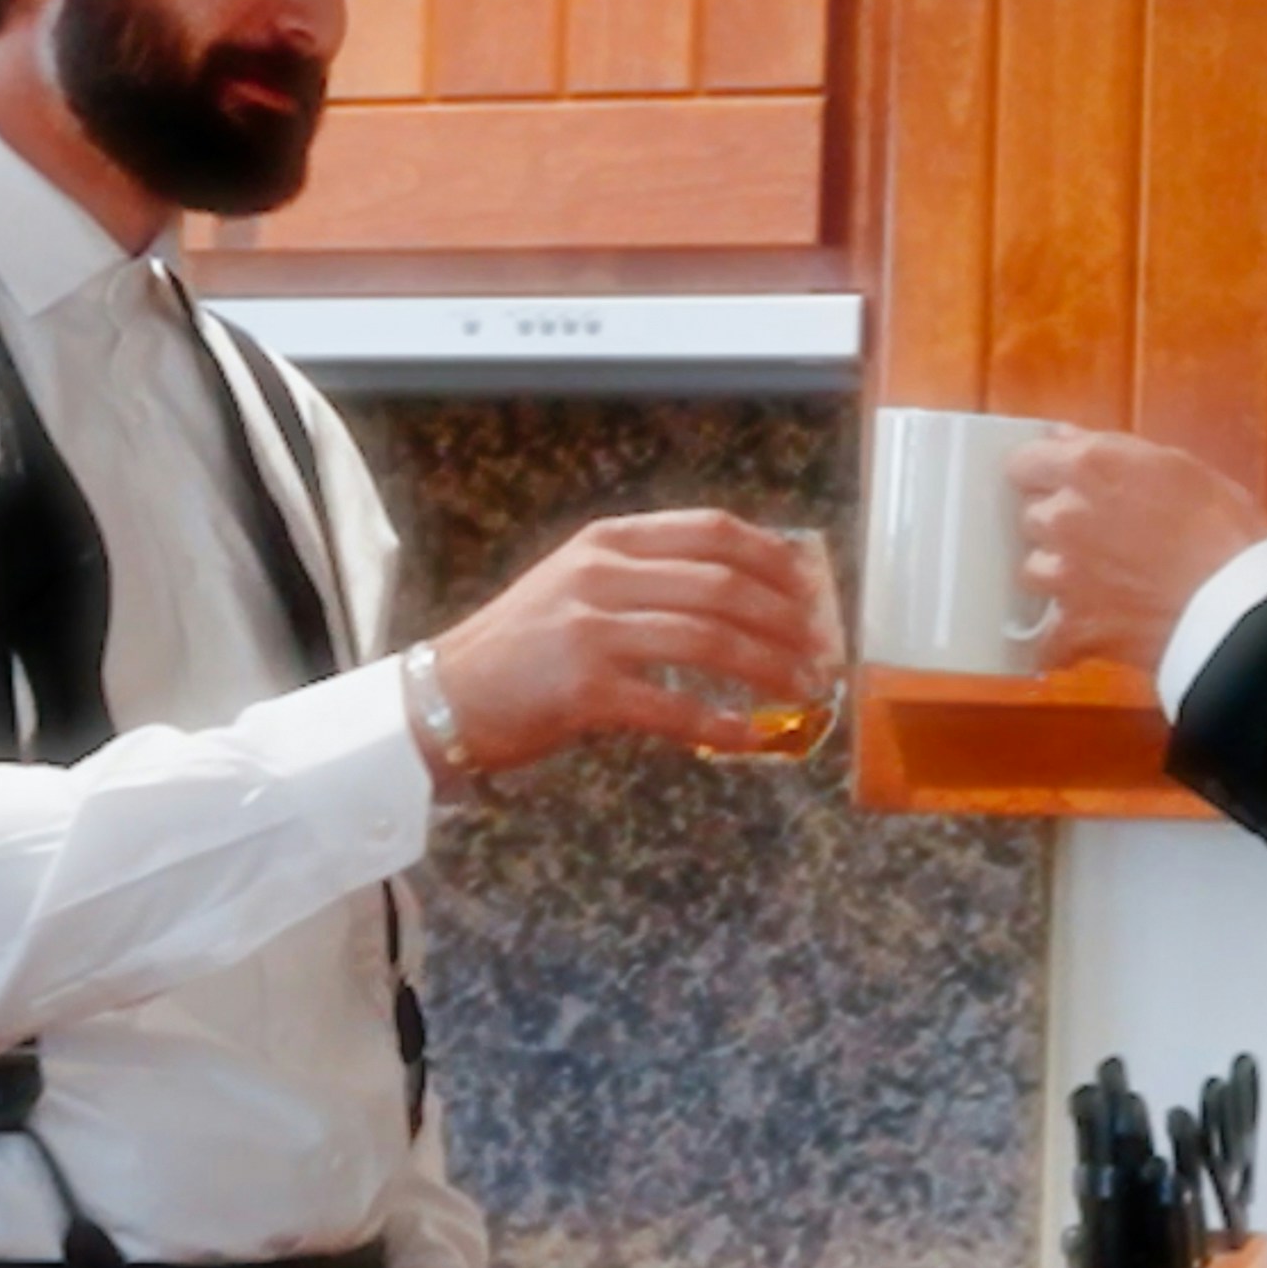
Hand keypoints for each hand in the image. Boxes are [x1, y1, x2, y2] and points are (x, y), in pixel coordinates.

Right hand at [422, 510, 832, 773]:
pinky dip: (720, 724)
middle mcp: (601, 575)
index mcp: (608, 542)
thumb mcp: (579, 586)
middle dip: (785, 619)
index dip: (771, 556)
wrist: (446, 696)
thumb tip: (743, 595)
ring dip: (768, 669)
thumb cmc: (522, 648)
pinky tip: (750, 737)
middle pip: (721, 585)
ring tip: (804, 689)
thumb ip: (648, 580)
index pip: (709, 530)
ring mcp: (591, 631)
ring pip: (708, 641)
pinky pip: (672, 707)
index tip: (810, 585)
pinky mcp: (584, 690)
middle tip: (821, 649)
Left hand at [1010, 431, 1266, 673]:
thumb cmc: (1225, 527)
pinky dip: (1060, 639)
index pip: (1023, 462)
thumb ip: (1114, 451)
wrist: (1240, 605)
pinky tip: (1083, 634)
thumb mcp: (1180, 467)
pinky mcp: (1072, 627)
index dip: (1041, 474)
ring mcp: (1062, 575)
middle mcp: (1064, 516)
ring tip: (1098, 583)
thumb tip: (1065, 438)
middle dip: (1057, 525)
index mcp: (1089, 467)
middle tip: (1098, 536)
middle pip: (1030, 517)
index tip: (1059, 484)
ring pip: (1033, 571)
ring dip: (1057, 576)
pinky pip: (1044, 638)